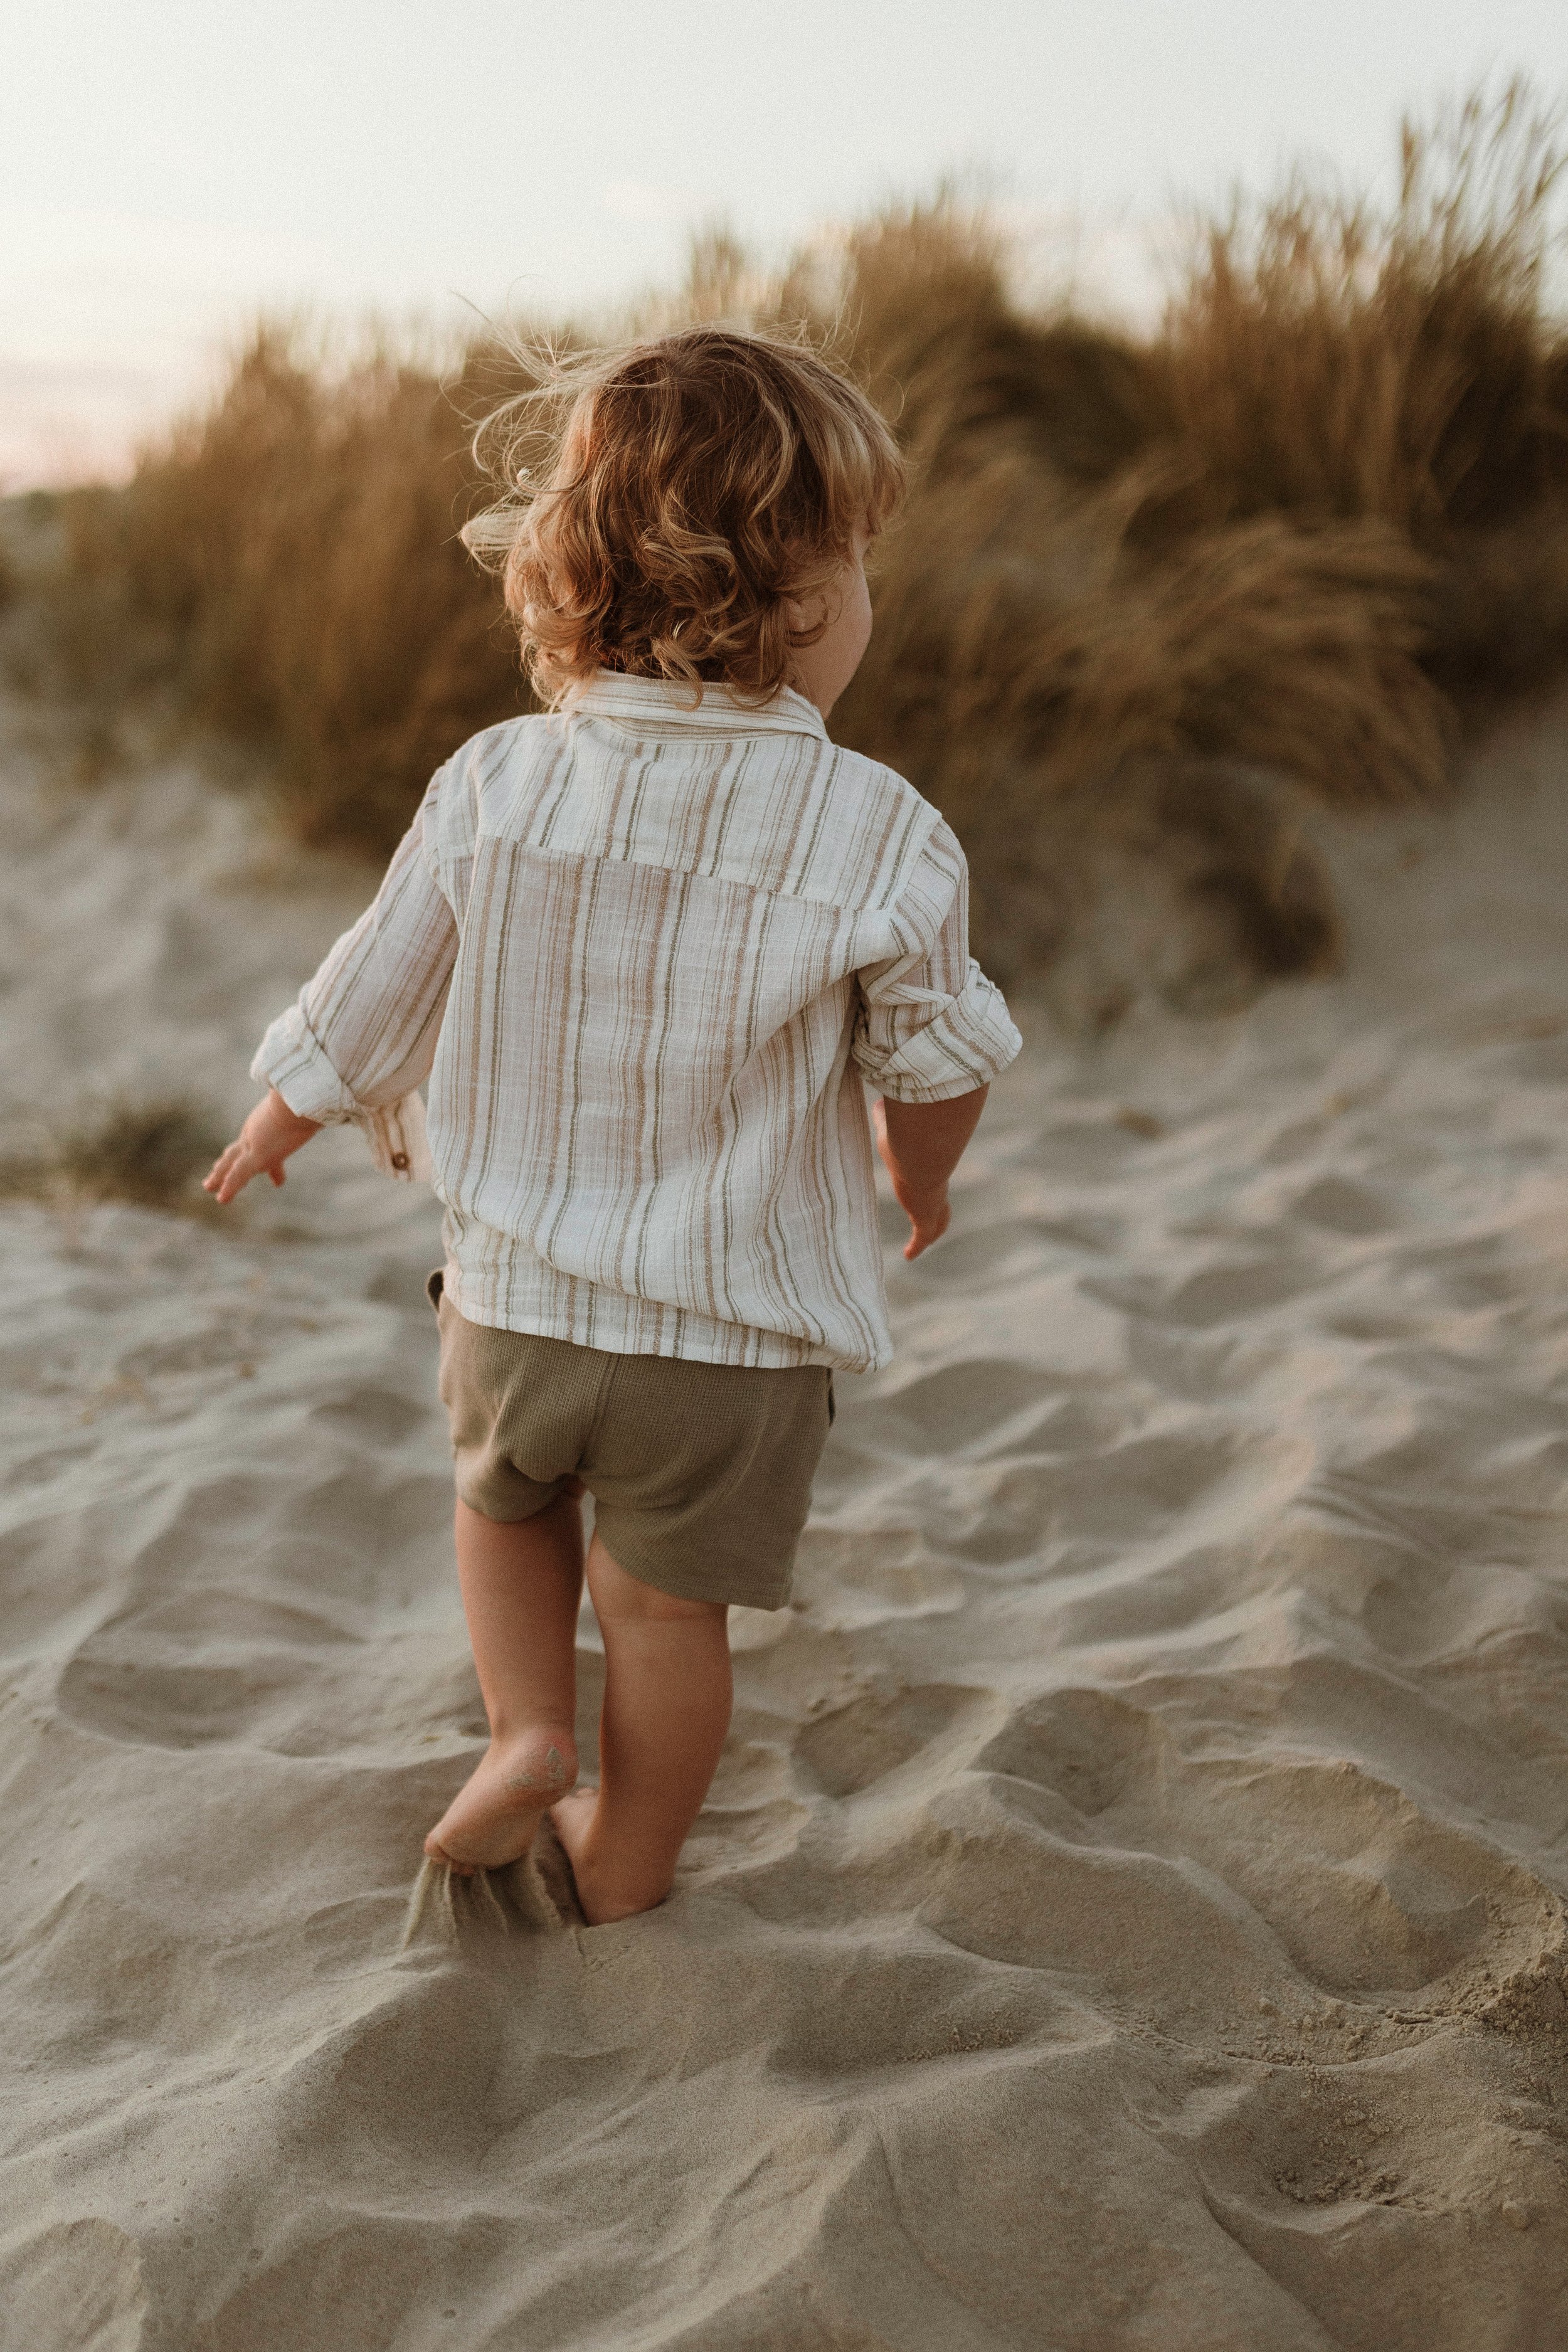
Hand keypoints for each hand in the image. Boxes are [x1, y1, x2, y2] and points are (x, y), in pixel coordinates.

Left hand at [204, 1089, 320, 1204]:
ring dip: (220, 1174)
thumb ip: (317, 1105)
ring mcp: (253, 1142)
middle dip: (228, 1161)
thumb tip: (334, 1099)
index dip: (263, 1146)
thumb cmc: (310, 1097)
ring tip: (207, 1186)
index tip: (265, 1157)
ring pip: (231, 1162)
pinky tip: (221, 1200)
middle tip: (216, 1168)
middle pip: (238, 1148)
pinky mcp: (256, 1156)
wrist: (302, 1098)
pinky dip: (229, 1187)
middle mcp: (257, 1129)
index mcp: (270, 1117)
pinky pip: (238, 1176)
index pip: (261, 1134)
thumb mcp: (311, 1102)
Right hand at [872, 1097, 951, 1260]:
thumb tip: (875, 1101)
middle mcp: (935, 1184)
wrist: (922, 1148)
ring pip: (937, 1222)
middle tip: (931, 1222)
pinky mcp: (926, 1216)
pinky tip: (910, 1255)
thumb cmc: (906, 1132)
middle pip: (941, 1203)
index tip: (927, 1185)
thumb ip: (883, 1115)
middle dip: (938, 1213)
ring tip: (922, 1244)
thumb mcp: (889, 1122)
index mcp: (928, 1165)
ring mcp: (933, 1202)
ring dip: (930, 1232)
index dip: (930, 1183)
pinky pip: (922, 1236)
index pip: (933, 1177)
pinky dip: (916, 1246)